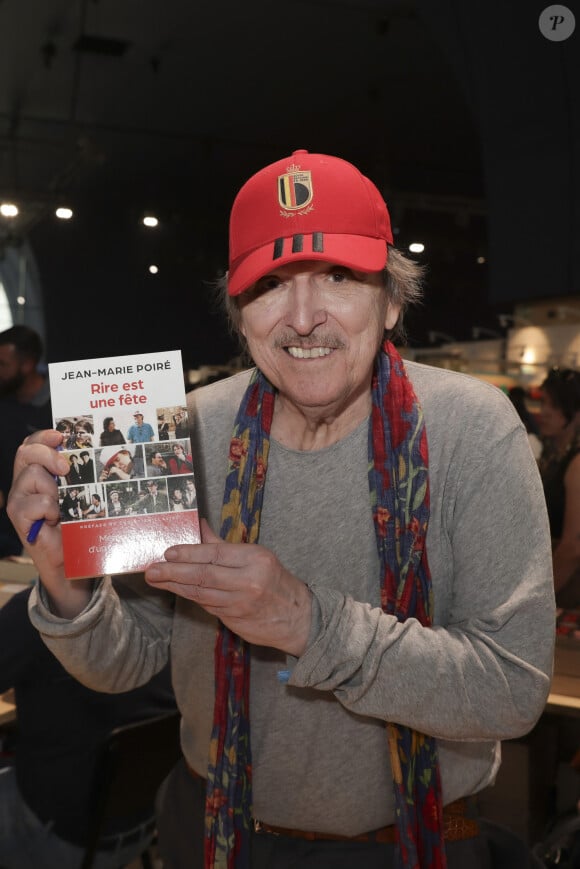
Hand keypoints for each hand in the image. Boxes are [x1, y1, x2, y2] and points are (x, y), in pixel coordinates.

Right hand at [7, 429, 92, 615]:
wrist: (69, 561)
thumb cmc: (74, 525)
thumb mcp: (77, 494)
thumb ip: (76, 476)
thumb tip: (90, 454)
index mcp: (37, 472)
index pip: (31, 444)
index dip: (43, 436)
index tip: (60, 435)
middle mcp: (24, 482)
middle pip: (26, 452)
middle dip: (48, 454)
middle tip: (66, 468)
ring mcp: (19, 499)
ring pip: (32, 475)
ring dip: (53, 489)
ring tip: (62, 507)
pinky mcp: (18, 517)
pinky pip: (35, 503)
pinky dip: (49, 509)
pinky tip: (55, 520)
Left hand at [145, 518, 311, 655]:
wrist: (298, 617)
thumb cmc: (275, 581)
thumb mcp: (256, 556)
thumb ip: (223, 544)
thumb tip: (199, 525)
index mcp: (255, 559)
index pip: (216, 553)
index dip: (189, 553)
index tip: (168, 552)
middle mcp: (248, 581)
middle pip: (204, 575)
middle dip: (174, 572)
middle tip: (152, 570)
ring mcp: (241, 603)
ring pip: (201, 593)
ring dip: (175, 587)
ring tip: (156, 580)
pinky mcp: (235, 619)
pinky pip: (207, 605)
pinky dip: (190, 597)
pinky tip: (175, 591)